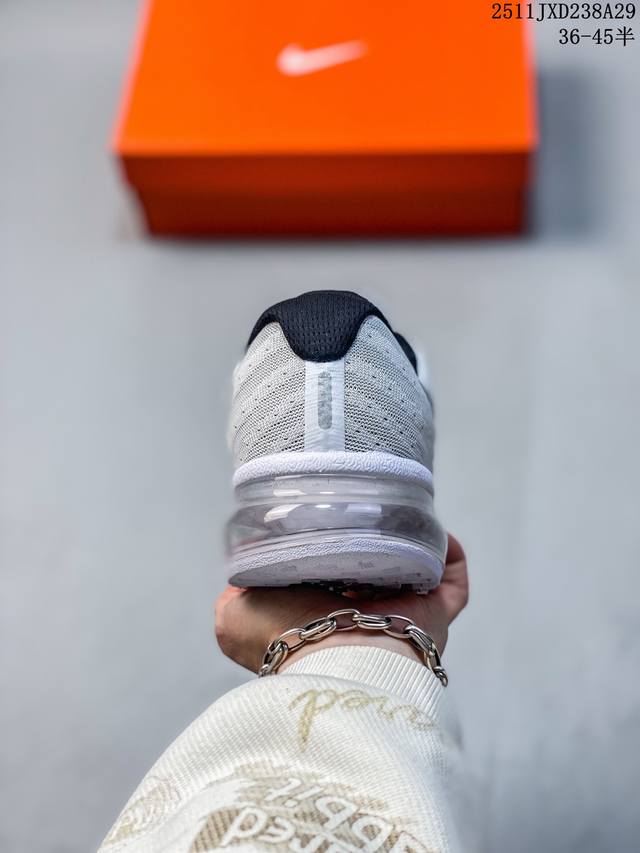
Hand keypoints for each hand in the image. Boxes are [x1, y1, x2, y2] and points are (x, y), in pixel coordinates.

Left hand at [215, 534, 468, 672]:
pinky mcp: (434, 614)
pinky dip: (446, 553)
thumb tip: (240, 582)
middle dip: (373, 548)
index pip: (330, 586)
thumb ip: (234, 596)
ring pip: (414, 578)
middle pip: (376, 580)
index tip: (322, 528)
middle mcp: (364, 622)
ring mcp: (402, 619)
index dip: (328, 557)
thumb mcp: (235, 616)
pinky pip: (452, 581)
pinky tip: (432, 529)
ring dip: (408, 545)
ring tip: (397, 513)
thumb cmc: (283, 639)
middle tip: (365, 515)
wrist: (333, 658)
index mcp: (321, 621)